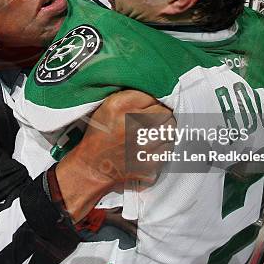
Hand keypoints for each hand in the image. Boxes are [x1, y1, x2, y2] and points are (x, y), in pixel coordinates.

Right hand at [56, 90, 173, 221]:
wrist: (93, 167)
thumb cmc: (101, 135)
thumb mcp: (108, 106)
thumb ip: (133, 97)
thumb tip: (157, 96)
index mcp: (121, 107)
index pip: (155, 99)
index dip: (152, 105)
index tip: (146, 110)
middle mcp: (134, 125)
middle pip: (166, 115)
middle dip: (160, 118)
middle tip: (149, 124)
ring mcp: (145, 146)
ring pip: (170, 132)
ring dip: (162, 133)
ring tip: (148, 136)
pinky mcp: (151, 163)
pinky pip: (168, 149)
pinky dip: (161, 148)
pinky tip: (148, 149)